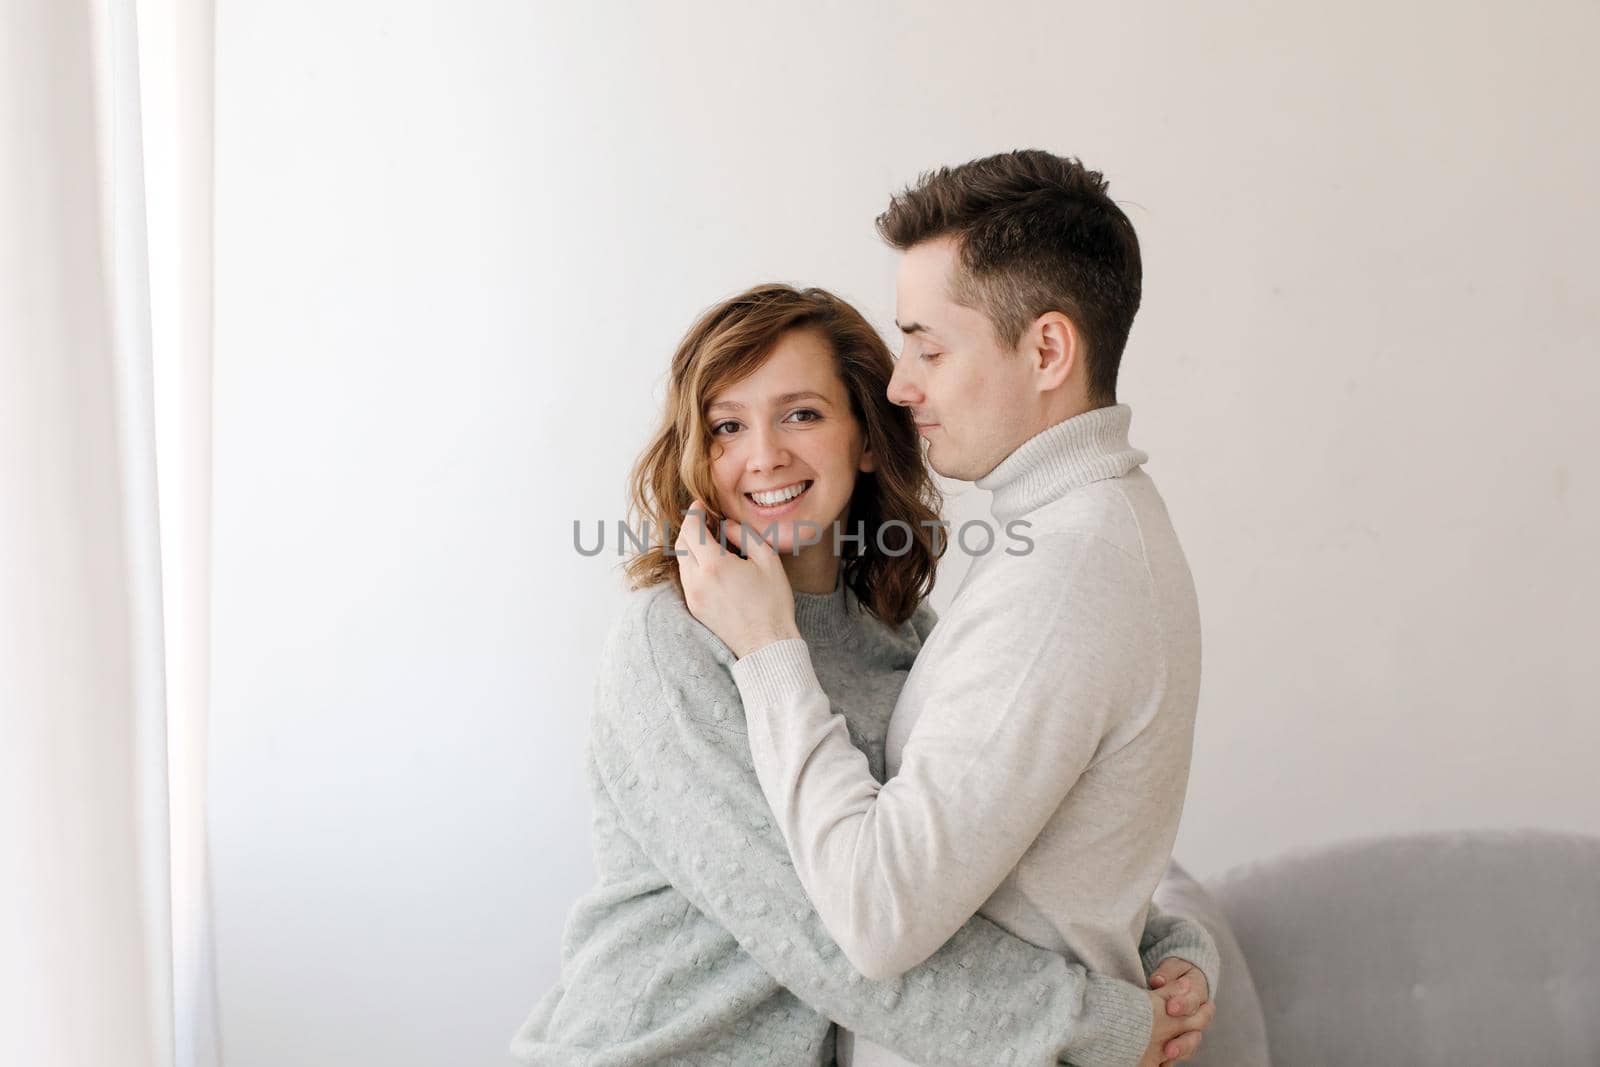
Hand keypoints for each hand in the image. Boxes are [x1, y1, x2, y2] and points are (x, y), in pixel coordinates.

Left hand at [675, 499, 799, 657]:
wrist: (766, 644)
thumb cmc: (773, 603)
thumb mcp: (768, 560)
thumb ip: (744, 535)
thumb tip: (726, 525)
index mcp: (715, 566)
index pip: (692, 528)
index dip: (695, 512)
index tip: (701, 504)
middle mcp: (697, 580)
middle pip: (681, 542)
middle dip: (690, 526)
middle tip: (706, 519)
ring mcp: (692, 595)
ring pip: (681, 560)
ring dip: (691, 545)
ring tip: (711, 540)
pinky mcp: (694, 607)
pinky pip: (686, 576)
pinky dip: (693, 562)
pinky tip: (711, 562)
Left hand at [1140, 958, 1213, 1065]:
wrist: (1183, 980)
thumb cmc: (1175, 973)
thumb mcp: (1172, 967)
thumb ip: (1167, 973)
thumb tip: (1158, 981)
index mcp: (1199, 992)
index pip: (1194, 1000)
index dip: (1183, 1005)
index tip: (1170, 1008)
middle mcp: (1199, 1013)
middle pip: (1198, 1026)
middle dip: (1183, 1036)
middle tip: (1169, 1043)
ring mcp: (1192, 1028)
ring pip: (1192, 1042)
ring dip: (1181, 1050)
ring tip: (1167, 1054)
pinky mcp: (1182, 1039)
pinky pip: (1182, 1052)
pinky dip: (1171, 1058)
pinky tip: (1161, 1062)